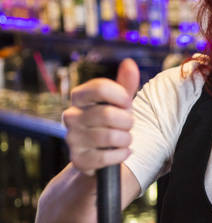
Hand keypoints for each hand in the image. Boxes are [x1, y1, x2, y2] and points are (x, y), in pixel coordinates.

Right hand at [62, 58, 139, 175]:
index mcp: (78, 97)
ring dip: (126, 139)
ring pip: (109, 136)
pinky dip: (121, 155)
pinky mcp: (78, 160)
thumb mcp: (119, 103)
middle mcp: (70, 116)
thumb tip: (129, 63)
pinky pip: (106, 157)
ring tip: (126, 139)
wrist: (101, 154)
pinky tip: (122, 152)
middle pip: (107, 114)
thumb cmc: (112, 123)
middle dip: (127, 121)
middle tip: (128, 125)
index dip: (121, 95)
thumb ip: (125, 84)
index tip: (127, 103)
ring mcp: (72, 139)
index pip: (100, 87)